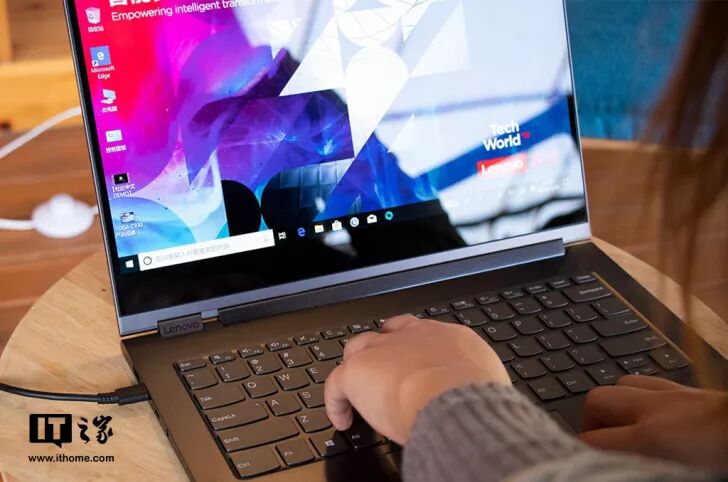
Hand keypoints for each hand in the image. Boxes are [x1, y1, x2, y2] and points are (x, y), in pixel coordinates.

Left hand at [324, 315, 509, 444]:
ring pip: (358, 350)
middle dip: (381, 350)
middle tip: (381, 373)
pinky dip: (336, 401)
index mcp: (442, 337)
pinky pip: (335, 383)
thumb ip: (471, 379)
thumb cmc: (475, 394)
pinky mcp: (358, 371)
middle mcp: (409, 336)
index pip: (420, 333)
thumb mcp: (484, 378)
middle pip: (385, 334)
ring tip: (357, 390)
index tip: (410, 362)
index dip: (411, 347)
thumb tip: (474, 393)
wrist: (452, 396)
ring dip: (357, 368)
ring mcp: (382, 350)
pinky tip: (341, 418)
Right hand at [581, 375, 727, 470]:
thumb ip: (643, 466)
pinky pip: (652, 382)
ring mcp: (673, 395)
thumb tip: (622, 465)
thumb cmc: (724, 456)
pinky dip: (643, 396)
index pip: (593, 440)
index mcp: (650, 437)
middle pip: (597, 400)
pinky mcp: (690, 390)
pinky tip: (653, 414)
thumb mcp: (675, 472)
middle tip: (597, 446)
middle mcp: (655, 409)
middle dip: (590, 422)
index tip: (582, 461)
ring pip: (624, 384)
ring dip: (617, 405)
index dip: (580, 452)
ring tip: (622, 428)